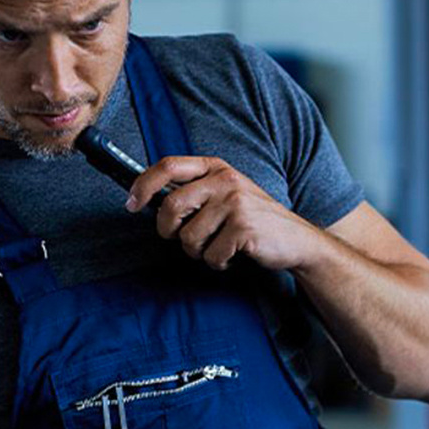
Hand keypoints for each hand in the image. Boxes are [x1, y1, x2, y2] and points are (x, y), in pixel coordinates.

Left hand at [126, 157, 322, 271]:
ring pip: (189, 238)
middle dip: (168, 231)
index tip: (132, 204)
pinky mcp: (243, 227)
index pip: (168, 166)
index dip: (143, 185)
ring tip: (217, 247)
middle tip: (180, 238)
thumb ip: (195, 192)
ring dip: (198, 252)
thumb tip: (148, 201)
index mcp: (216, 168)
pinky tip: (232, 255)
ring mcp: (235, 203)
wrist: (296, 239)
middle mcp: (225, 180)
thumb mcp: (226, 194)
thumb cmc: (254, 220)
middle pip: (171, 206)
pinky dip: (218, 262)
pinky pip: (211, 254)